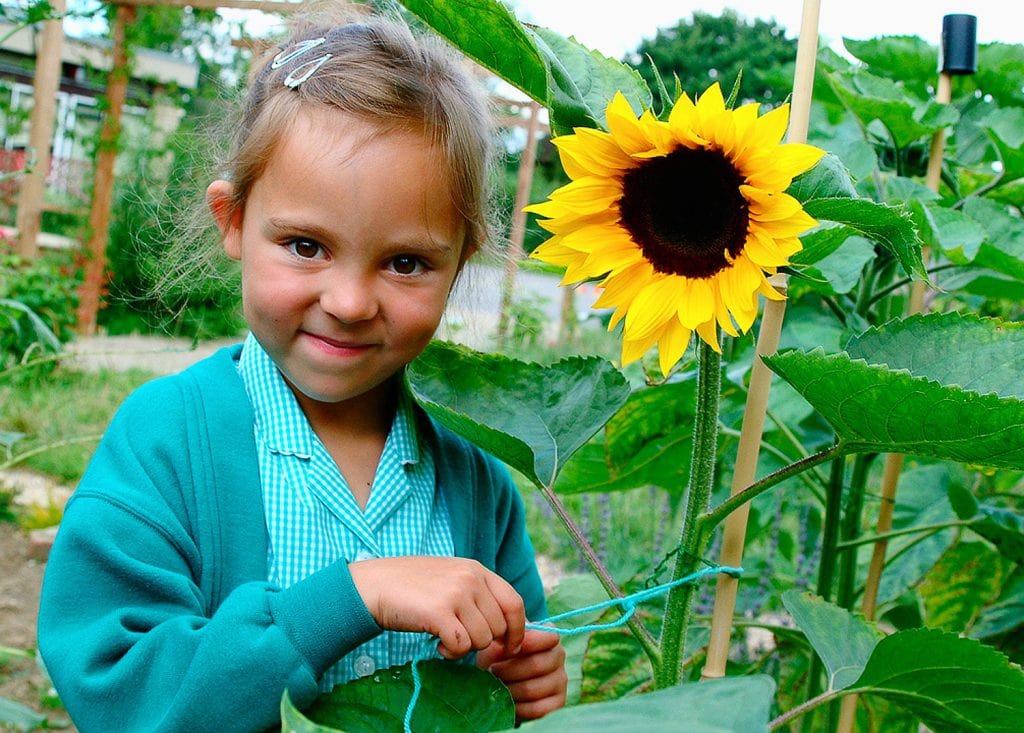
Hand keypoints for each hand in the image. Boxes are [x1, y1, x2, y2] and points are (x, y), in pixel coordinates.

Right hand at [349, 556, 524, 659]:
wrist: (373, 585)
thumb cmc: (412, 587)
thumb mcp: (451, 578)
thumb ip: (477, 595)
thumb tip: (506, 628)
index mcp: (477, 569)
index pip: (514, 603)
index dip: (518, 630)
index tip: (511, 647)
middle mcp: (471, 578)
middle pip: (498, 627)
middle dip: (482, 642)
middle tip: (459, 640)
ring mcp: (456, 594)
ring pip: (482, 640)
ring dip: (464, 647)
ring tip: (444, 638)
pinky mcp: (439, 612)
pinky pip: (461, 646)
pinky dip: (451, 653)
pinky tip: (437, 645)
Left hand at [476, 627, 566, 721]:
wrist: (500, 680)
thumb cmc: (499, 656)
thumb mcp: (498, 642)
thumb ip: (503, 637)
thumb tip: (504, 640)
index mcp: (549, 636)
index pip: (549, 637)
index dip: (525, 643)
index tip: (504, 649)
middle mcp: (559, 656)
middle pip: (537, 665)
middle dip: (508, 671)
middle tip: (492, 671)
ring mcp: (561, 681)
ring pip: (533, 689)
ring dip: (509, 690)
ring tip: (497, 686)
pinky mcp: (558, 703)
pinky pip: (537, 710)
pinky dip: (518, 708)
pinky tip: (508, 702)